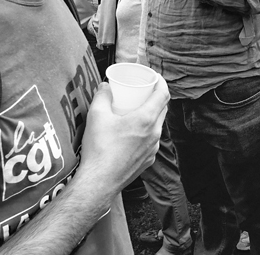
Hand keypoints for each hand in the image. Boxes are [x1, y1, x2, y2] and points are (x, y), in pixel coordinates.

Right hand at [76, 79, 168, 195]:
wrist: (99, 181)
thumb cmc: (99, 148)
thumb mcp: (96, 115)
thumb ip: (101, 96)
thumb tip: (105, 86)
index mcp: (146, 119)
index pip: (163, 94)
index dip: (161, 82)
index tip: (154, 77)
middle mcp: (154, 133)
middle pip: (162, 109)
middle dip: (155, 97)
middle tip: (143, 91)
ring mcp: (153, 148)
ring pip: (157, 125)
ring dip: (151, 115)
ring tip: (136, 111)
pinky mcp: (148, 160)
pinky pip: (151, 140)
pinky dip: (146, 132)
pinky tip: (133, 133)